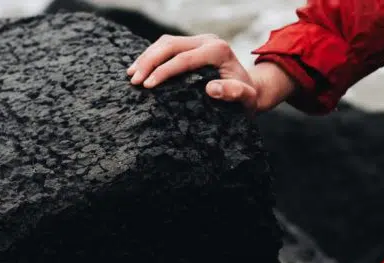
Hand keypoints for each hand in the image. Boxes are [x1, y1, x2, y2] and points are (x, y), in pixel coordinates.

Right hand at [126, 34, 295, 112]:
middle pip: (171, 45)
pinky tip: (140, 68)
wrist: (252, 89)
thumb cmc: (248, 97)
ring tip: (131, 75)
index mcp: (218, 50)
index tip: (148, 85)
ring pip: (166, 43)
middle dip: (149, 62)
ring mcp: (200, 41)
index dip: (164, 71)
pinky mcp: (193, 46)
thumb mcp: (247, 99)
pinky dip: (152, 55)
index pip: (184, 58)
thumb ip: (234, 93)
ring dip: (147, 57)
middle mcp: (209, 41)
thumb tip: (212, 89)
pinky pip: (168, 46)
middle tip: (134, 80)